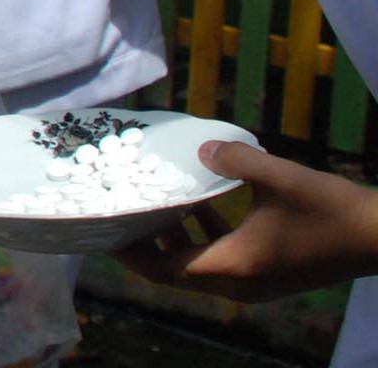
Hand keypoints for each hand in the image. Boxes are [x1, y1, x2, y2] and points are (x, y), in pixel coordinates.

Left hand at [117, 141, 377, 301]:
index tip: (103, 229)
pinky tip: (198, 204)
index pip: (163, 270)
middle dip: (144, 243)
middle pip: (173, 271)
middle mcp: (237, 284)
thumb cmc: (330, 210)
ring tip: (150, 202)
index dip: (129, 253)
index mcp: (232, 268)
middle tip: (119, 210)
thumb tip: (200, 148)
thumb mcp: (277, 175)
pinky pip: (220, 259)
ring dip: (173, 238)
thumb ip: (233, 159)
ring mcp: (254, 282)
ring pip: (196, 265)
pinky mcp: (268, 273)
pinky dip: (203, 236)